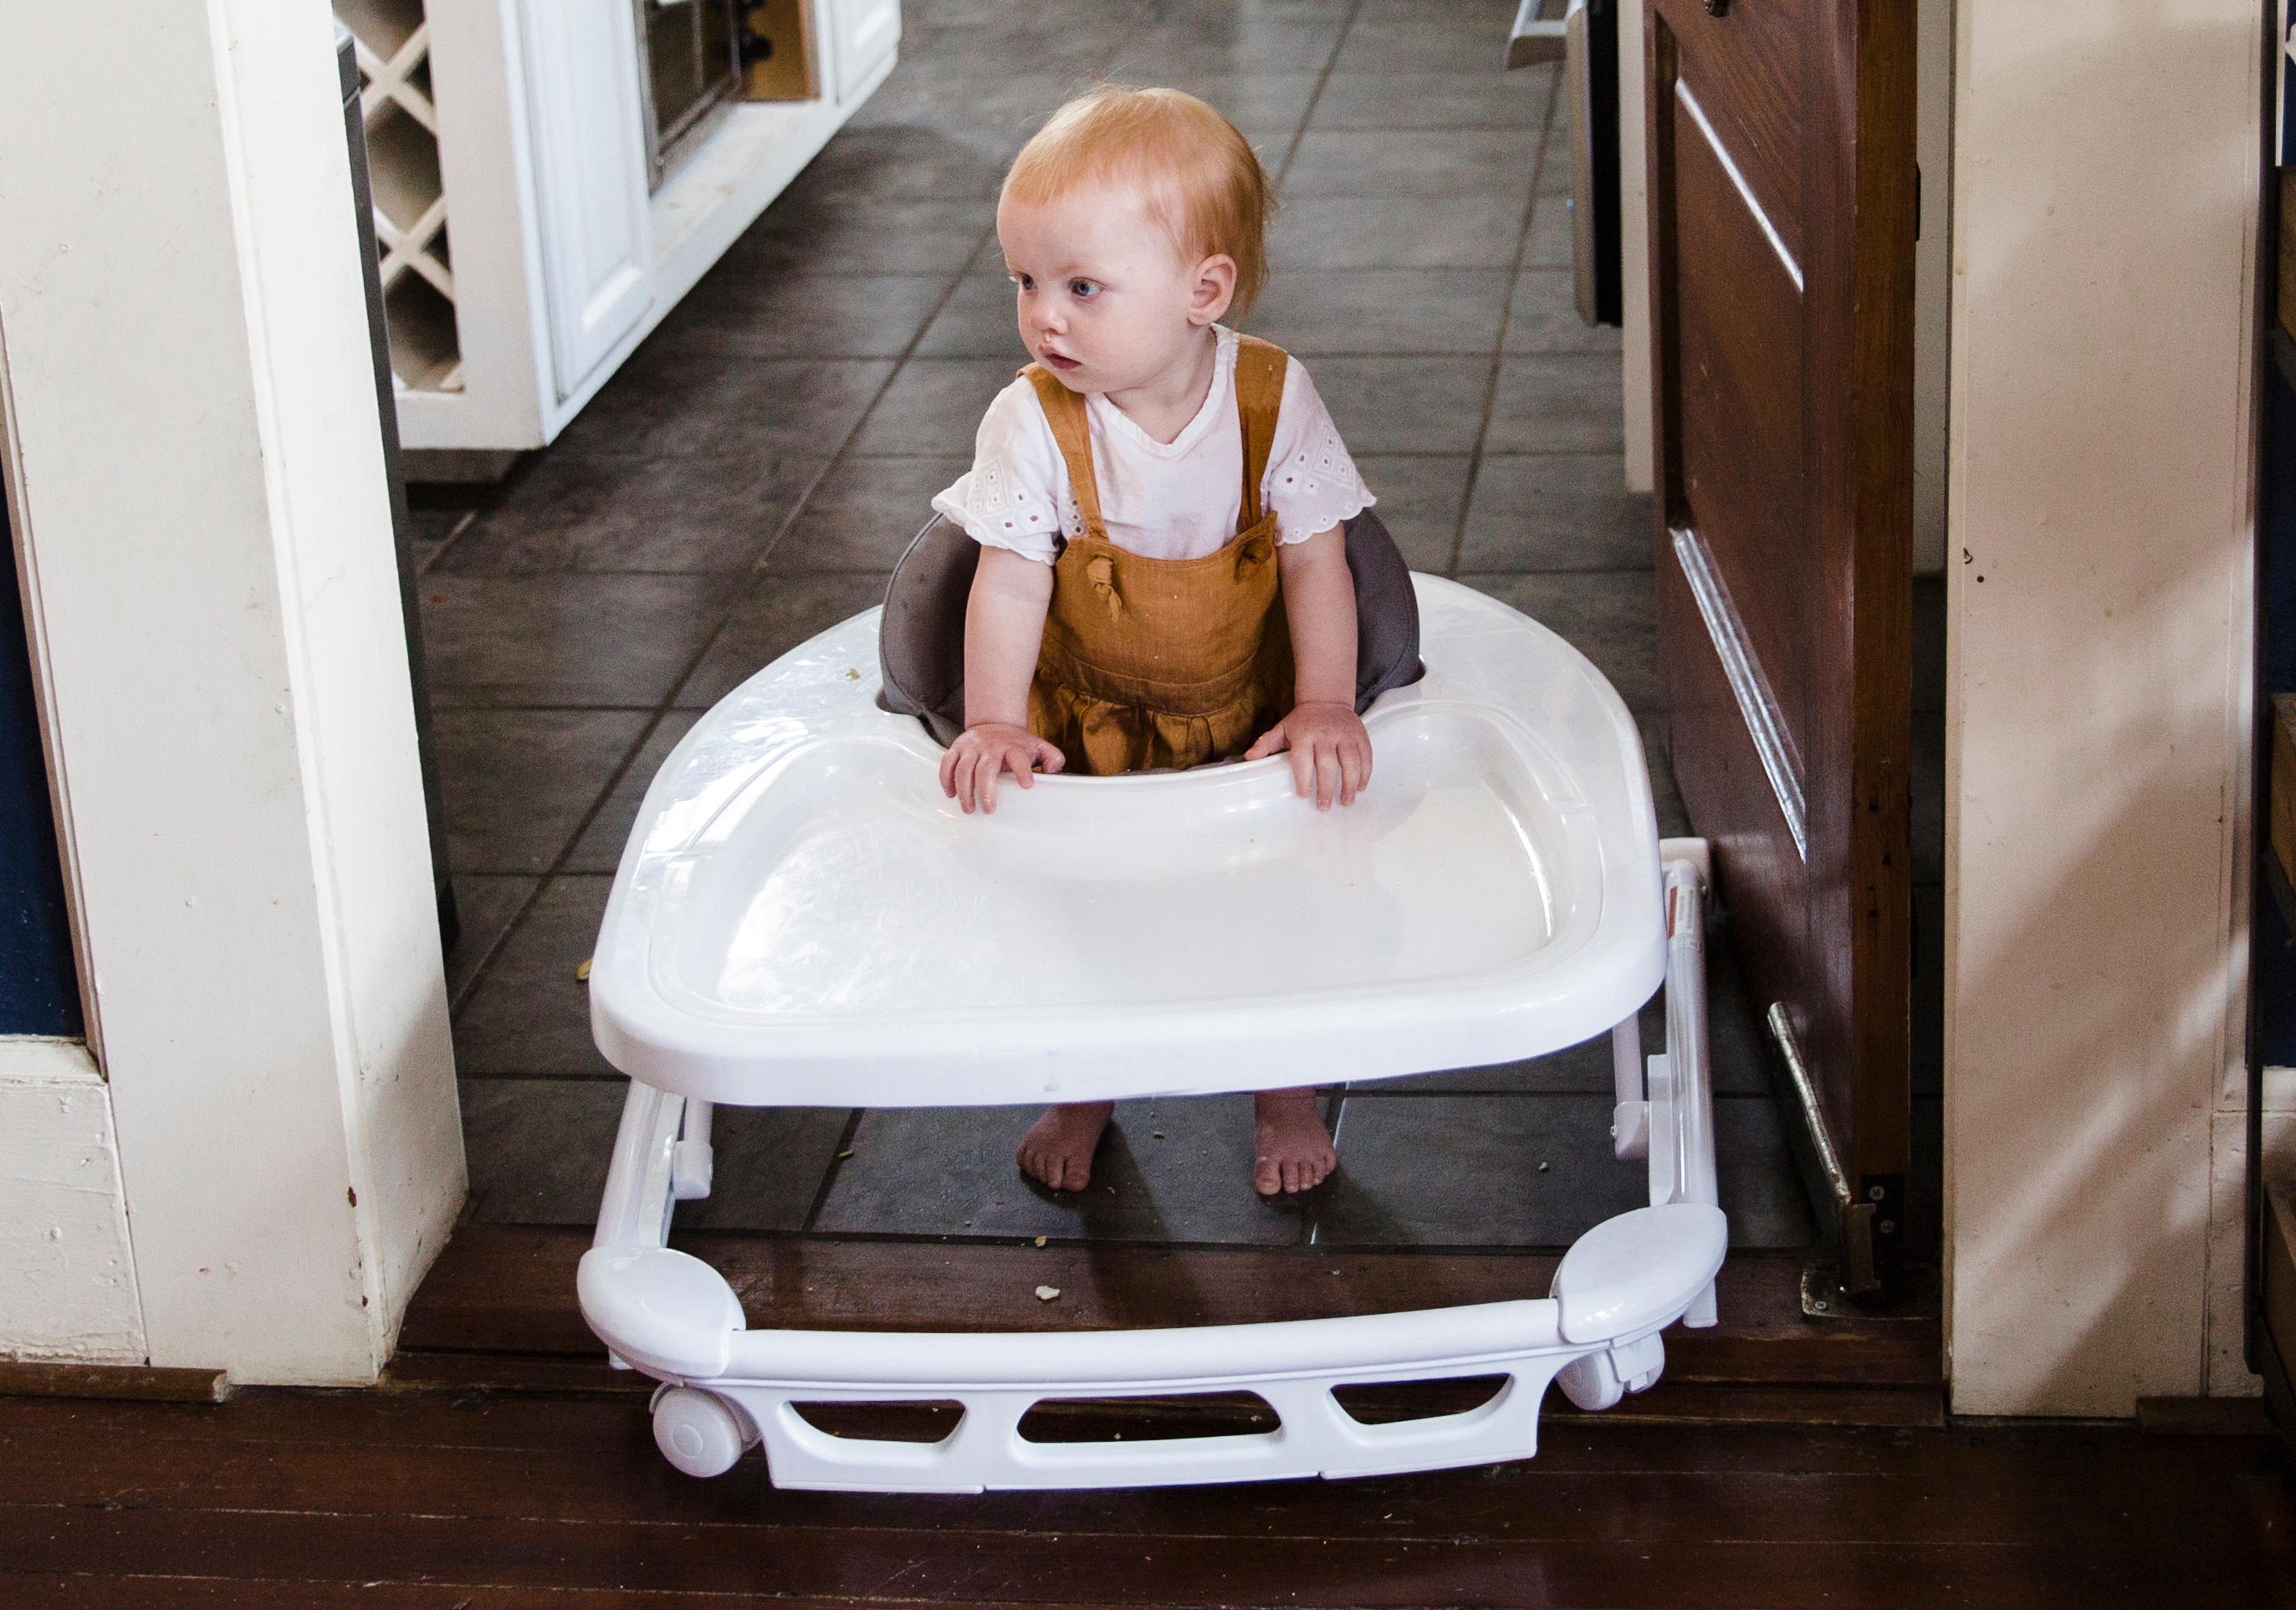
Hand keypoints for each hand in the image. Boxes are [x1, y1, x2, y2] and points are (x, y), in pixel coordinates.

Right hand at [940, 721, 1063, 813]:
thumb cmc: (1017, 743)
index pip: (1018, 757)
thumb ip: (1052, 758)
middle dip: (985, 790)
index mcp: (1012, 746)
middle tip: (988, 809)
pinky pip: (947, 763)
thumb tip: (1054, 771)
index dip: (1023, 770)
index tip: (1027, 785)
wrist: (995, 722)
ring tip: (969, 808)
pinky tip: (951, 794)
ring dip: (964, 790)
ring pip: (963, 768)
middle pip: (985, 768)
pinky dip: (946, 779)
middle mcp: (991, 746)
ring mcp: (972, 747)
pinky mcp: (957, 748)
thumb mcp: (1038, 747)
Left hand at [1245, 701, 1371, 807]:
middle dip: (1327, 788)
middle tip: (1324, 805)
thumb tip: (1249, 758)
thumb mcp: (1282, 729)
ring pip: (1350, 762)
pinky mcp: (1360, 736)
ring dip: (1350, 784)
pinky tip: (1360, 786)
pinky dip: (1365, 773)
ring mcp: (1345, 735)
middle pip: (1328, 764)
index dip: (1304, 779)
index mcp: (1304, 734)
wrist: (1326, 700)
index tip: (1303, 794)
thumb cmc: (1303, 720)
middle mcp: (1326, 735)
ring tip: (1346, 800)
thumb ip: (1266, 744)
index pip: (1304, 760)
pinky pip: (1365, 756)